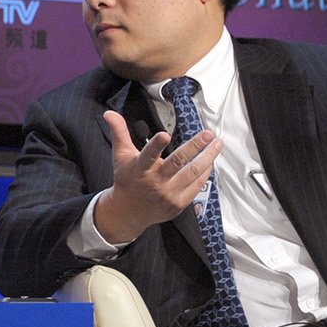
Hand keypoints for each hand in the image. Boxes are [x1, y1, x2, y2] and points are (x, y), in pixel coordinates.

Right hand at [92, 110, 222, 243]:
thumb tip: (110, 114)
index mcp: (139, 169)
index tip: (165, 135)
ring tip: (216, 144)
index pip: (148, 155)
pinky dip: (205, 172)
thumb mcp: (120, 156)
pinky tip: (210, 161)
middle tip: (207, 134)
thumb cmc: (127, 180)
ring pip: (192, 173)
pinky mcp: (178, 203)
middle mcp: (155, 182)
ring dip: (207, 157)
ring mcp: (168, 194)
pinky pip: (196, 186)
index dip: (156, 145)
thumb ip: (119, 133)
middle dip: (195, 147)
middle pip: (178, 162)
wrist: (129, 212)